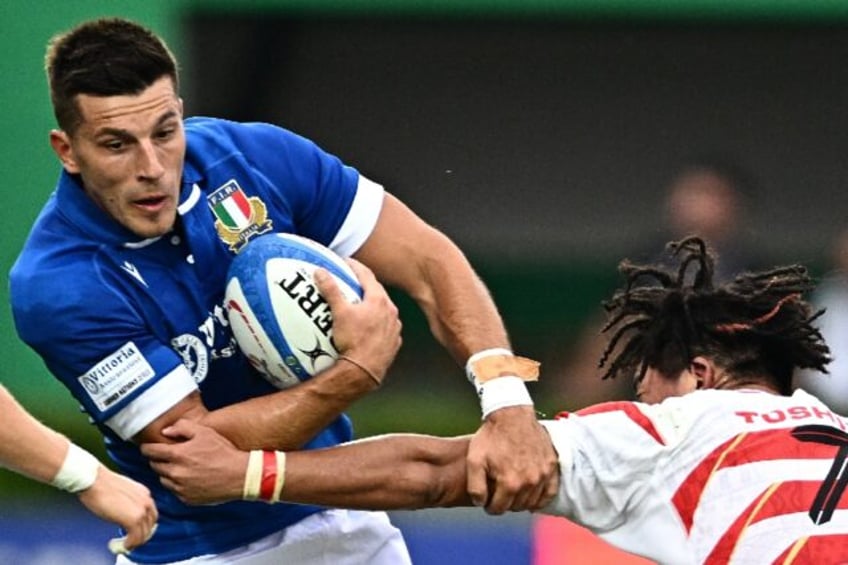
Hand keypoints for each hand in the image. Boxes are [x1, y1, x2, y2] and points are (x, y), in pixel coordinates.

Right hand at [77, 466, 157, 551]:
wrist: (93, 480)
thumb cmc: (101, 484)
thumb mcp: (122, 492)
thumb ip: (128, 503)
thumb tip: (125, 515)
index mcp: (144, 493)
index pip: (151, 515)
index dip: (144, 526)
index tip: (136, 532)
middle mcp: (147, 501)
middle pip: (150, 526)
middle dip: (141, 536)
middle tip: (130, 542)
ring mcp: (141, 510)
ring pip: (144, 534)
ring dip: (134, 542)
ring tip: (123, 545)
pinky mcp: (133, 519)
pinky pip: (135, 539)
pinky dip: (128, 545)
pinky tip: (119, 544)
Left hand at [141, 419, 247, 504]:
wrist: (240, 476)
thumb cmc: (223, 452)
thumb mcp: (205, 432)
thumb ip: (183, 427)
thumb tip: (166, 432)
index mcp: (178, 455)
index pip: (151, 451)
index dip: (146, 448)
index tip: (147, 447)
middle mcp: (175, 473)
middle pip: (155, 466)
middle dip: (158, 459)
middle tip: (167, 456)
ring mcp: (180, 488)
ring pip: (163, 479)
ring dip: (167, 473)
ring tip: (180, 467)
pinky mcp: (187, 499)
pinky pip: (174, 491)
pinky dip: (178, 484)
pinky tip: (190, 478)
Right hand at [315, 259, 401, 384]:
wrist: (364, 371)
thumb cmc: (353, 341)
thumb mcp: (339, 313)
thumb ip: (331, 290)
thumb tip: (320, 272)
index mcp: (379, 300)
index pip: (366, 275)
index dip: (354, 266)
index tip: (345, 262)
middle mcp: (391, 311)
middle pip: (377, 291)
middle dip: (364, 285)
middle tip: (350, 282)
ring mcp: (394, 328)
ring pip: (383, 310)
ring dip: (372, 305)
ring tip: (358, 306)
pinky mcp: (394, 343)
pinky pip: (385, 328)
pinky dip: (376, 324)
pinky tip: (366, 329)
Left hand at [466, 405, 558, 514]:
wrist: (511, 414)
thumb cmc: (491, 436)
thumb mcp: (474, 460)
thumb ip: (475, 487)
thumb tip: (480, 503)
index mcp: (509, 483)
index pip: (498, 509)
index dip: (489, 506)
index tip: (487, 499)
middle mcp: (529, 482)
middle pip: (515, 507)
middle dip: (505, 503)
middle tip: (498, 493)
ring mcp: (543, 474)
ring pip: (532, 502)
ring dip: (521, 500)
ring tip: (512, 491)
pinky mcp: (551, 466)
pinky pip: (550, 492)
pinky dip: (541, 498)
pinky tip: (532, 497)